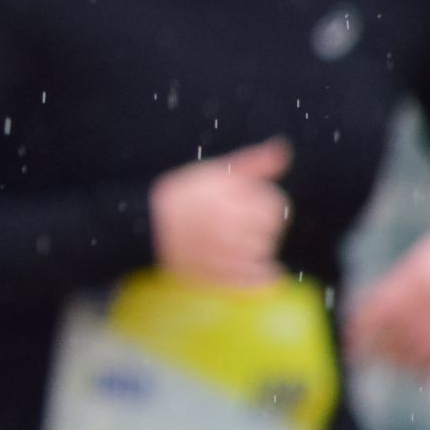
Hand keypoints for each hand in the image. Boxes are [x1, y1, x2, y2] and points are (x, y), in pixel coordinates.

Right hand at [150, 138, 291, 286]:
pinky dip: (263, 277)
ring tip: (236, 241)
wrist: (146, 229)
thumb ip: (252, 163)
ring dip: (258, 247)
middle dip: (261, 224)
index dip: (264, 200)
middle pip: (271, 229)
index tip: (247, 201)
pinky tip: (258, 268)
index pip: (274, 205)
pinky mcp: (220, 278)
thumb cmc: (182, 196)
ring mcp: (224, 257)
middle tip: (240, 221)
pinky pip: (256, 281)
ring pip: (264, 253)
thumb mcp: (213, 171)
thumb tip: (283, 148)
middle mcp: (228, 231)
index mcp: (230, 201)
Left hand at [344, 194, 429, 376]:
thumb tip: (365, 313)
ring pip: (428, 347)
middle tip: (369, 357)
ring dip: (406, 362)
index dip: (363, 330)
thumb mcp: (422, 259)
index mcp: (419, 273)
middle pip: (403, 332)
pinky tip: (423, 375)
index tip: (351, 344)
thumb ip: (398, 285)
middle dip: (382, 350)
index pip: (382, 308)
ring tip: (393, 366)